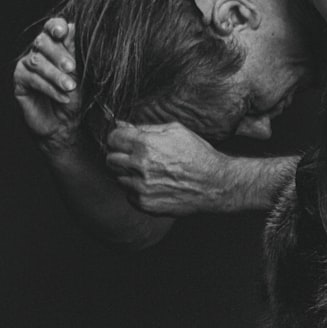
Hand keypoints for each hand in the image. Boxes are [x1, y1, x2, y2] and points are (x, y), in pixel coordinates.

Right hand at [13, 18, 81, 153]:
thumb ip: (74, 52)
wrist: (66, 123)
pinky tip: (63, 97)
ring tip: (70, 87)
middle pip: (42, 42)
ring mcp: (26, 67)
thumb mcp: (80, 74)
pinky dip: (50, 88)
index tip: (63, 32)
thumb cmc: (75, 96)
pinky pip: (32, 80)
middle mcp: (38, 53)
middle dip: (58, 54)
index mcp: (54, 47)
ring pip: (37, 62)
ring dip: (56, 75)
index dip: (55, 27)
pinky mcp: (19, 82)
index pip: (51, 29)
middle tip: (71, 67)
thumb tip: (73, 26)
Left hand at [105, 121, 232, 215]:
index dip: (119, 137)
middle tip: (136, 157)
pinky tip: (155, 185)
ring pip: (118, 177)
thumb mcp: (177, 131)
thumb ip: (146, 127)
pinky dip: (137, 190)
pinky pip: (128, 194)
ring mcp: (141, 187)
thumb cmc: (199, 155)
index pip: (113, 138)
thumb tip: (122, 124)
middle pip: (110, 159)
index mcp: (146, 144)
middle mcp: (140, 166)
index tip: (125, 141)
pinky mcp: (145, 203)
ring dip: (129, 174)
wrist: (216, 185)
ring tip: (150, 172)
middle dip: (120, 155)